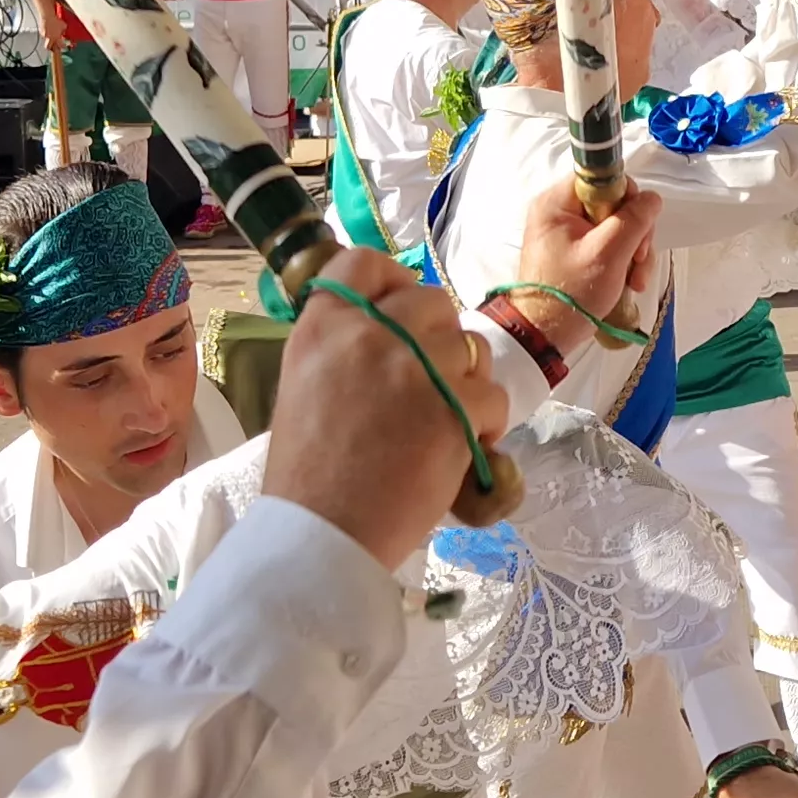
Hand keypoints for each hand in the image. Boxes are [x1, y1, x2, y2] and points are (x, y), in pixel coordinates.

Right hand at [262, 248, 509, 569]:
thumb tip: (391, 329)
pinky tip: (461, 448)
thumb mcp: (305, 388)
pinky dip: (486, 423)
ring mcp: (414, 369)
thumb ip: (345, 349)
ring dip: (468, 380)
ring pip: (470, 347)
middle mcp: (368, 335)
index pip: (363, 262)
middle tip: (431, 380)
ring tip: (447, 417)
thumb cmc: (309, 475)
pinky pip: (491, 396)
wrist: (322, 534)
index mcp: (322, 327)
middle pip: (432, 301)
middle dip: (441, 338)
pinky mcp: (453, 410)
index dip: (393, 283)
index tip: (400, 311)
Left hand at [505, 175, 661, 359]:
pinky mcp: (573, 251)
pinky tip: (627, 282)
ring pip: (615, 226)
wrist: (544, 334)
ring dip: (633, 252)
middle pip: (613, 203)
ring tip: (635, 280)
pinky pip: (607, 244)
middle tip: (639, 261)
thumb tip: (652, 198)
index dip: (626, 199)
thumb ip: (635, 219)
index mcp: (556, 202)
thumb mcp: (609, 253)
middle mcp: (558, 211)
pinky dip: (621, 261)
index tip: (636, 228)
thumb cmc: (571, 293)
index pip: (603, 177)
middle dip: (635, 234)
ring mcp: (565, 232)